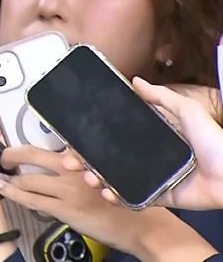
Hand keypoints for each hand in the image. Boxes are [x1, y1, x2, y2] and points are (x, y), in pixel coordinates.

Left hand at [0, 144, 180, 255]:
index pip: (48, 141)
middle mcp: (74, 168)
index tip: (11, 139)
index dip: (26, 141)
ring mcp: (68, 189)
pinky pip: (31, 200)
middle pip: (31, 154)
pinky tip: (4, 190)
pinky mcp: (65, 209)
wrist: (142, 224)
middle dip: (10, 155)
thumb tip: (58, 158)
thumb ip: (82, 161)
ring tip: (0, 177)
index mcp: (84, 154)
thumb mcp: (105, 170)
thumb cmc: (125, 197)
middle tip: (3, 157)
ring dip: (9, 179)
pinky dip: (13, 194)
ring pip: (27, 180)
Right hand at [78, 77, 222, 209]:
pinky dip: (116, 197)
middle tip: (70, 160)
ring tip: (88, 176)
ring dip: (96, 178)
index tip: (73, 136)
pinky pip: (132, 197)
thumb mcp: (187, 110)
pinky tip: (107, 192)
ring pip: (113, 178)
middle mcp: (146, 156)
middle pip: (106, 158)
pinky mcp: (158, 196)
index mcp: (151, 137)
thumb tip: (135, 80)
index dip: (91, 137)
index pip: (114, 135)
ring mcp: (150, 177)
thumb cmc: (214, 141)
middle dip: (84, 160)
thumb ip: (162, 97)